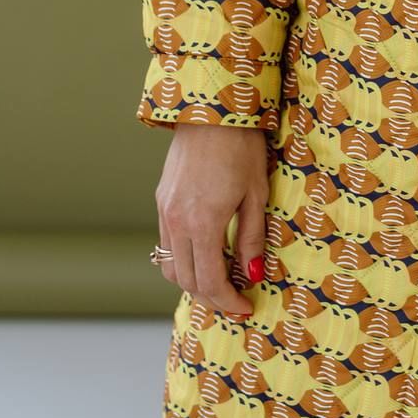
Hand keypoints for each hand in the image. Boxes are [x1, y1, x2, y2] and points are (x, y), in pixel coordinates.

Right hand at [154, 123, 269, 318]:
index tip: (245, 308)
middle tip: (234, 300)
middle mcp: (176, 221)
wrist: (210, 109)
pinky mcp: (161, 200)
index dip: (227, 301)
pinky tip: (204, 255)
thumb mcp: (256, 194)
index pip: (209, 281)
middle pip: (186, 280)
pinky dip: (182, 259)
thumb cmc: (241, 147)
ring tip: (220, 281)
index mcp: (202, 223)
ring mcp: (164, 210)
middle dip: (210, 297)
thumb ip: (251, 238)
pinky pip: (166, 243)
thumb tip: (253, 274)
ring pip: (170, 265)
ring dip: (192, 281)